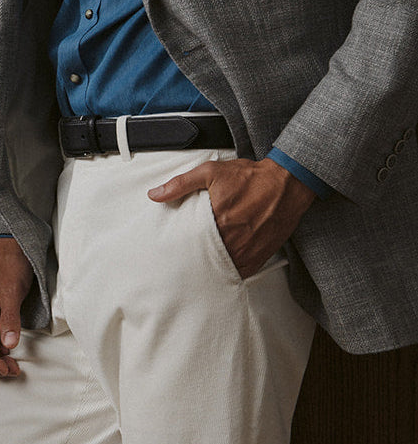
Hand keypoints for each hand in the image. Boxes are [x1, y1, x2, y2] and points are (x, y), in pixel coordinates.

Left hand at [147, 157, 315, 277]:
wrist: (286, 184)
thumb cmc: (252, 178)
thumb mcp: (211, 172)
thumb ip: (181, 184)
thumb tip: (156, 194)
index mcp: (218, 221)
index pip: (191, 243)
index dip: (181, 247)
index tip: (174, 247)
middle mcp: (233, 240)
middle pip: (205, 258)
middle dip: (195, 258)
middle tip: (184, 257)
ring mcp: (247, 251)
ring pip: (222, 267)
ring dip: (212, 265)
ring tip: (201, 262)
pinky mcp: (259, 256)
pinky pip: (241, 271)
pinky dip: (230, 269)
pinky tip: (222, 263)